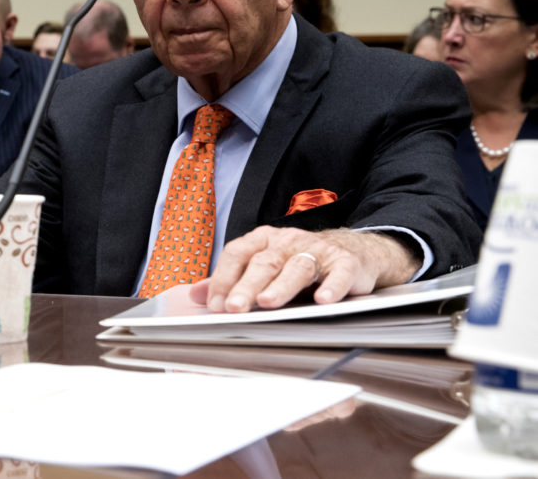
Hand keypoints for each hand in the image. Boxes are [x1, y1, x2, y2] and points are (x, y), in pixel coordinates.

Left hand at [187, 226, 418, 312]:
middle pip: (264, 262)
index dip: (223, 278)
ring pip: (297, 267)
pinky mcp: (346, 262)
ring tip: (267, 302)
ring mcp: (317, 250)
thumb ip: (230, 280)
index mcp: (263, 240)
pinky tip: (323, 300)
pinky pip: (339, 273)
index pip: (237, 254)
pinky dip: (332, 286)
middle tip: (233, 308)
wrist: (353, 252)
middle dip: (246, 286)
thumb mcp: (262, 266)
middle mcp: (288, 241)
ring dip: (281, 286)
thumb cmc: (298, 262)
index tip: (214, 305)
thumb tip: (195, 295)